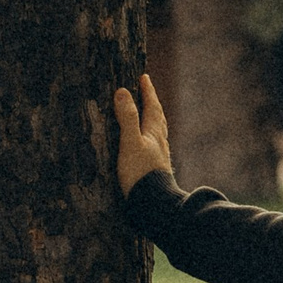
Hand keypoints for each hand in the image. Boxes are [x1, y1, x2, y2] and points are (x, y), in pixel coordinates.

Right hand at [111, 74, 171, 194]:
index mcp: (154, 133)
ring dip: (154, 122)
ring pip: (158, 133)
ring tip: (149, 117)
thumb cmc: (141, 173)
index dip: (147, 91)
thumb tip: (122, 91)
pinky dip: (151, 140)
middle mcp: (159, 143)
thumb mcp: (130, 143)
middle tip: (148, 93)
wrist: (153, 205)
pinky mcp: (155, 171)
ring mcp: (159, 157)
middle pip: (158, 118)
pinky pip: (155, 148)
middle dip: (152, 104)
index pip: (152, 106)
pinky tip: (148, 148)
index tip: (144, 77)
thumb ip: (127, 118)